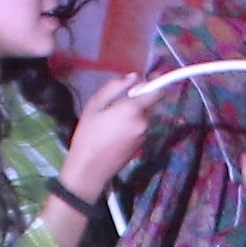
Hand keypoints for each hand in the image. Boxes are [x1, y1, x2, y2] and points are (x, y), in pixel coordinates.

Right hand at [60, 80, 158, 205]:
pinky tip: (115, 132)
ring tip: (112, 120)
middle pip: (149, 103)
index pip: (157, 91)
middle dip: (138, 99)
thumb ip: (114, 87)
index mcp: (133, 110)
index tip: (149, 77)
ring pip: (144, 116)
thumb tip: (133, 77)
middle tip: (117, 103)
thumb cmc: (88, 136)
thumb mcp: (95, 105)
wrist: (90, 170)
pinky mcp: (142, 145)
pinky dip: (132, 125)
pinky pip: (141, 128)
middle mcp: (144, 122)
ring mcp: (144, 135)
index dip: (155, 82)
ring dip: (134, 113)